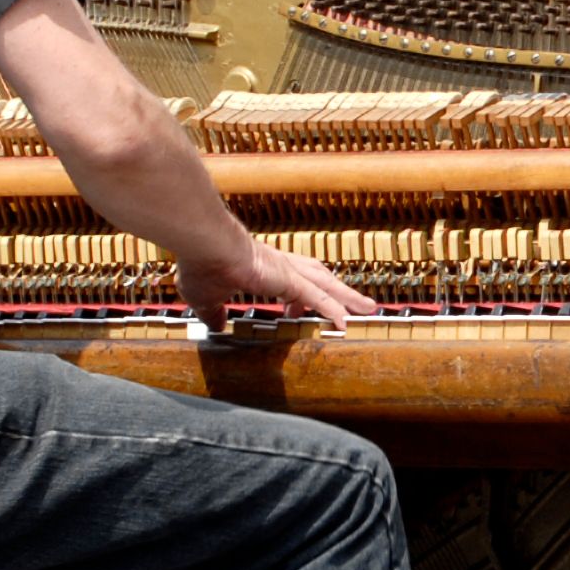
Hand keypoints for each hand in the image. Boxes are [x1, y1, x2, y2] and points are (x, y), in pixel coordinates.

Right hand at [178, 238, 376, 329]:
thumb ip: (213, 312)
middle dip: (339, 292)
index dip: (300, 297)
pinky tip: (345, 323)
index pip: (292, 280)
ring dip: (348, 298)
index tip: (295, 312)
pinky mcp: (288, 278)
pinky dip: (332, 310)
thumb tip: (216, 325)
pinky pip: (317, 297)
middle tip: (358, 304)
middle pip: (320, 278)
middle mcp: (280, 265)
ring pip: (326, 285)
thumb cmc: (201, 263)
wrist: (204, 244)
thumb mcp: (205, 297)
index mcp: (263, 268)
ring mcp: (287, 270)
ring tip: (368, 309)